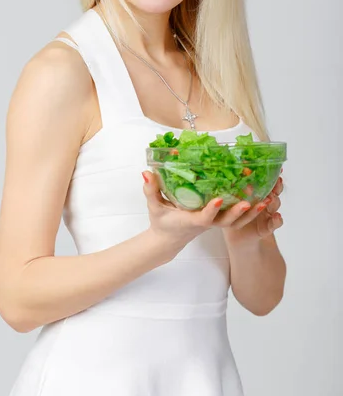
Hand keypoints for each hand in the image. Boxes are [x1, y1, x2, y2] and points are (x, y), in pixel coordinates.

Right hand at [141, 171, 282, 251]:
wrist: (167, 240)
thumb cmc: (161, 222)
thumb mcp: (154, 207)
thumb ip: (151, 190)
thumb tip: (147, 172)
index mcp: (190, 221)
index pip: (203, 218)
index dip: (211, 210)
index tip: (220, 199)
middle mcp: (205, 223)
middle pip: (225, 222)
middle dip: (238, 213)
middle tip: (251, 203)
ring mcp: (213, 223)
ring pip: (235, 222)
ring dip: (251, 214)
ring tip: (266, 201)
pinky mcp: (218, 220)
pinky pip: (236, 217)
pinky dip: (250, 210)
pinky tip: (263, 198)